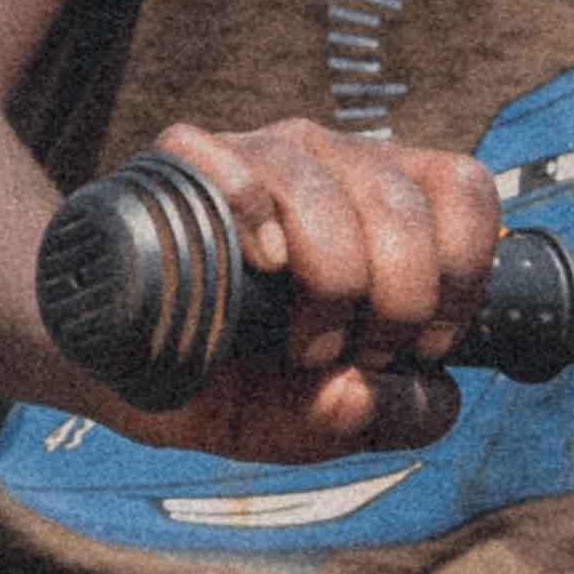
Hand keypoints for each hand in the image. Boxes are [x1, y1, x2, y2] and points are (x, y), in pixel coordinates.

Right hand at [96, 118, 498, 459]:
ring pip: (325, 190)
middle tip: (352, 355)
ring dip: (330, 284)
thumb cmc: (226, 382)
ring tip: (301, 344)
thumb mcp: (317, 420)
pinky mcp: (183, 164)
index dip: (462, 273)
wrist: (111, 367)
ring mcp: (254, 154)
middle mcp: (327, 163)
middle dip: (395, 301)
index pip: (462, 188)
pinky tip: (257, 268)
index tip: (424, 345)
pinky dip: (257, 223)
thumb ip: (384, 418)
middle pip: (401, 201)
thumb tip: (428, 396)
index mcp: (380, 201)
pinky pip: (237, 175)